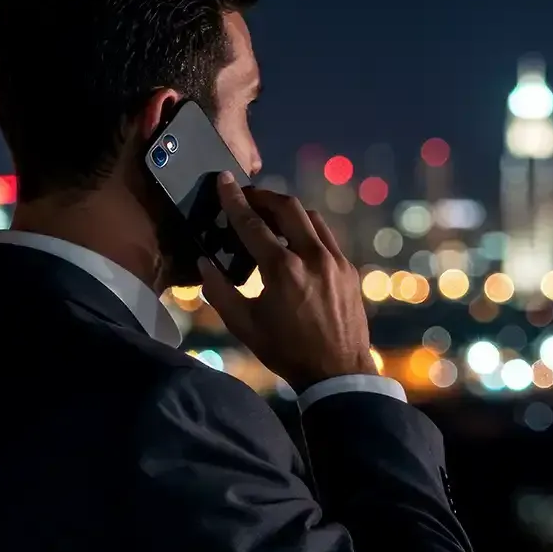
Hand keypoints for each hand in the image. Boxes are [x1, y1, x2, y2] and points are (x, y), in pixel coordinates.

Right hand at [198, 172, 375, 390]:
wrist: (337, 371)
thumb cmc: (286, 351)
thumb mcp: (244, 325)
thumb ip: (219, 291)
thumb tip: (203, 262)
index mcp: (283, 269)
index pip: (252, 222)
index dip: (234, 199)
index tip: (222, 180)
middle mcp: (313, 256)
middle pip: (288, 207)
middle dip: (264, 196)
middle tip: (246, 197)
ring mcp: (335, 261)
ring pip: (311, 218)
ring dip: (288, 211)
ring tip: (269, 218)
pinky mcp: (349, 269)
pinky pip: (326, 237)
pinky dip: (307, 230)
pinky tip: (295, 242)